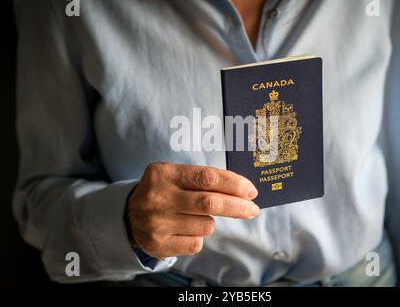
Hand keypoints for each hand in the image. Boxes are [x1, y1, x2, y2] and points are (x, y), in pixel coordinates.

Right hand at [126, 162, 258, 259]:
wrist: (129, 216)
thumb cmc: (163, 191)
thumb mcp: (175, 176)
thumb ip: (204, 179)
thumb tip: (243, 190)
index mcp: (164, 173)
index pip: (207, 177)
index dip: (233, 184)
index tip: (250, 190)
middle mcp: (158, 197)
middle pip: (210, 202)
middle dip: (237, 206)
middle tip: (252, 209)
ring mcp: (157, 222)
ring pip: (206, 225)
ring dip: (211, 221)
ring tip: (195, 216)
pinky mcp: (158, 244)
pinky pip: (197, 243)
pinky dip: (199, 236)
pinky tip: (185, 229)